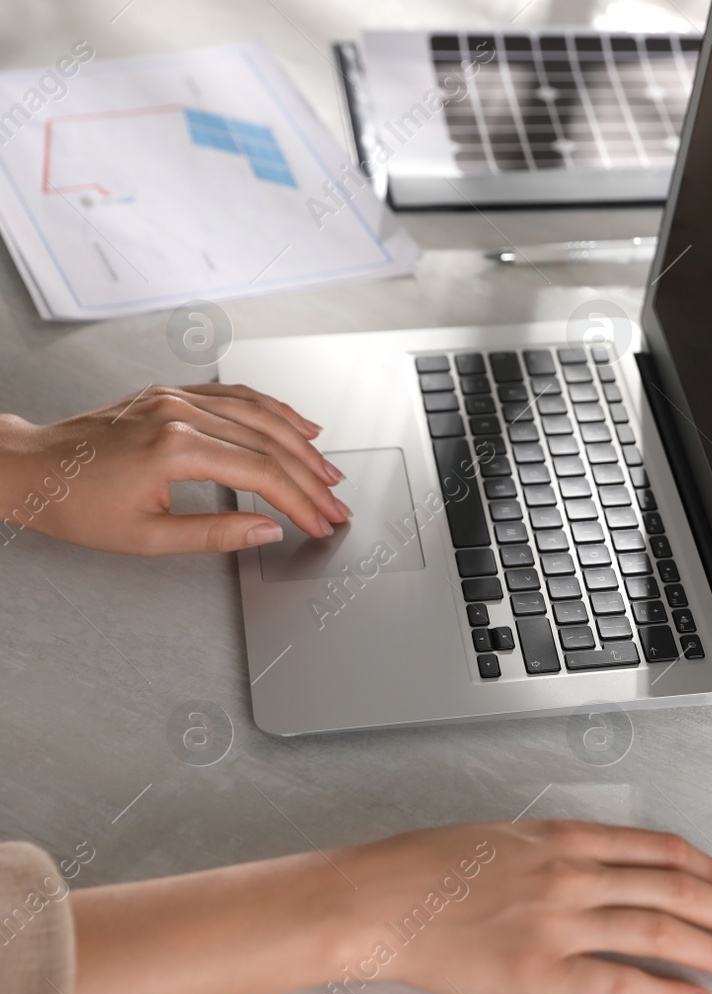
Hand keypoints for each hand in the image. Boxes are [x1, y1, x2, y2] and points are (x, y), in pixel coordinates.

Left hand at [0, 384, 348, 554]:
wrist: (28, 469)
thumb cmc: (74, 504)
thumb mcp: (146, 537)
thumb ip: (215, 534)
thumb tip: (268, 530)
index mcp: (174, 449)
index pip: (261, 474)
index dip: (299, 502)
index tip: (319, 523)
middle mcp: (179, 413)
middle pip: (269, 443)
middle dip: (310, 478)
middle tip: (335, 504)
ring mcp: (175, 397)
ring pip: (258, 413)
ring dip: (301, 442)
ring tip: (328, 469)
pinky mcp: (170, 393)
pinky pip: (234, 394)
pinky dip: (271, 409)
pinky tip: (295, 423)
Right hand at [336, 820, 711, 993]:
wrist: (375, 899)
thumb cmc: (426, 867)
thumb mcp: (502, 836)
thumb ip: (555, 849)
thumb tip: (597, 861)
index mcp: (564, 837)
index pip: (657, 849)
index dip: (705, 868)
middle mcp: (572, 873)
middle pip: (673, 889)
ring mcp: (559, 921)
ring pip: (658, 932)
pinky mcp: (540, 970)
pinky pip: (618, 983)